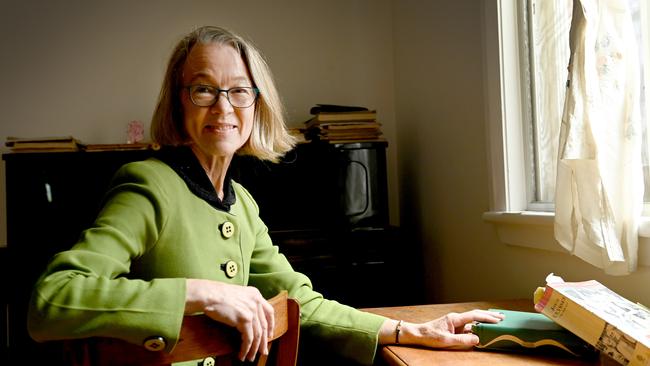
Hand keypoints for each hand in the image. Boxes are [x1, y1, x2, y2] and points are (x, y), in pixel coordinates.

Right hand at [185, 279, 274, 361]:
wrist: (208, 294)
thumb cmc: (217, 295)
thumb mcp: (237, 295)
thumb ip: (246, 304)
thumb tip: (248, 320)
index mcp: (255, 294)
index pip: (269, 311)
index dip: (271, 325)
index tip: (270, 334)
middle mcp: (256, 301)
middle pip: (264, 325)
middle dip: (264, 341)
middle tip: (263, 351)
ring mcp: (252, 310)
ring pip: (258, 334)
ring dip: (254, 348)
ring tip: (250, 357)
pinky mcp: (245, 319)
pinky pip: (248, 338)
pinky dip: (246, 348)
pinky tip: (242, 354)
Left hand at [379, 309, 503, 348]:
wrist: (418, 334)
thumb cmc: (430, 336)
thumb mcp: (446, 340)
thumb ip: (462, 340)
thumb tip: (478, 339)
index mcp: (455, 318)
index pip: (474, 316)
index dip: (487, 317)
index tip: (498, 320)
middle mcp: (456, 318)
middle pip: (476, 315)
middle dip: (490, 316)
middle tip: (503, 317)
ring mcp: (456, 323)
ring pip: (473, 320)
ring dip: (485, 320)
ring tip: (498, 321)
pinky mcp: (454, 327)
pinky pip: (469, 326)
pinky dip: (478, 327)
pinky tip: (485, 329)